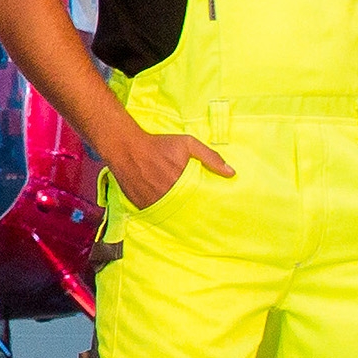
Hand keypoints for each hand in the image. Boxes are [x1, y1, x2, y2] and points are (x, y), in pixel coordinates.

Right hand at [112, 127, 232, 208]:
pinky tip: (164, 204)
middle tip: (196, 209)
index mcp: (181, 182)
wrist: (126, 147)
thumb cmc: (158, 144)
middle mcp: (167, 195)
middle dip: (191, 208)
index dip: (204, 205)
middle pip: (185, 209)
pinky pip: (155, 213)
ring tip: (180, 207)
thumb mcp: (187, 144)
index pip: (199, 201)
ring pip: (170, 213)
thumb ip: (210, 157)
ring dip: (176, 211)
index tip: (210, 208)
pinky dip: (161, 210)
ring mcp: (153, 202)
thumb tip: (231, 173)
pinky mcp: (141, 205)